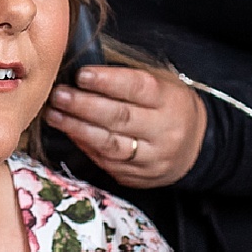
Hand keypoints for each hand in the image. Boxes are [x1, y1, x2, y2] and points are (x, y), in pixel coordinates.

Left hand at [45, 65, 203, 189]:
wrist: (196, 146)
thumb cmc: (169, 106)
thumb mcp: (161, 84)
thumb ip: (127, 78)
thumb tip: (83, 74)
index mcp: (170, 100)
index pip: (138, 88)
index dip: (107, 82)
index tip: (81, 75)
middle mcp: (164, 131)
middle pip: (120, 118)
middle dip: (84, 106)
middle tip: (59, 95)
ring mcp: (153, 158)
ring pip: (111, 145)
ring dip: (77, 129)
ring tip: (55, 114)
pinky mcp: (141, 177)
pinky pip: (108, 163)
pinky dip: (86, 147)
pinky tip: (70, 133)